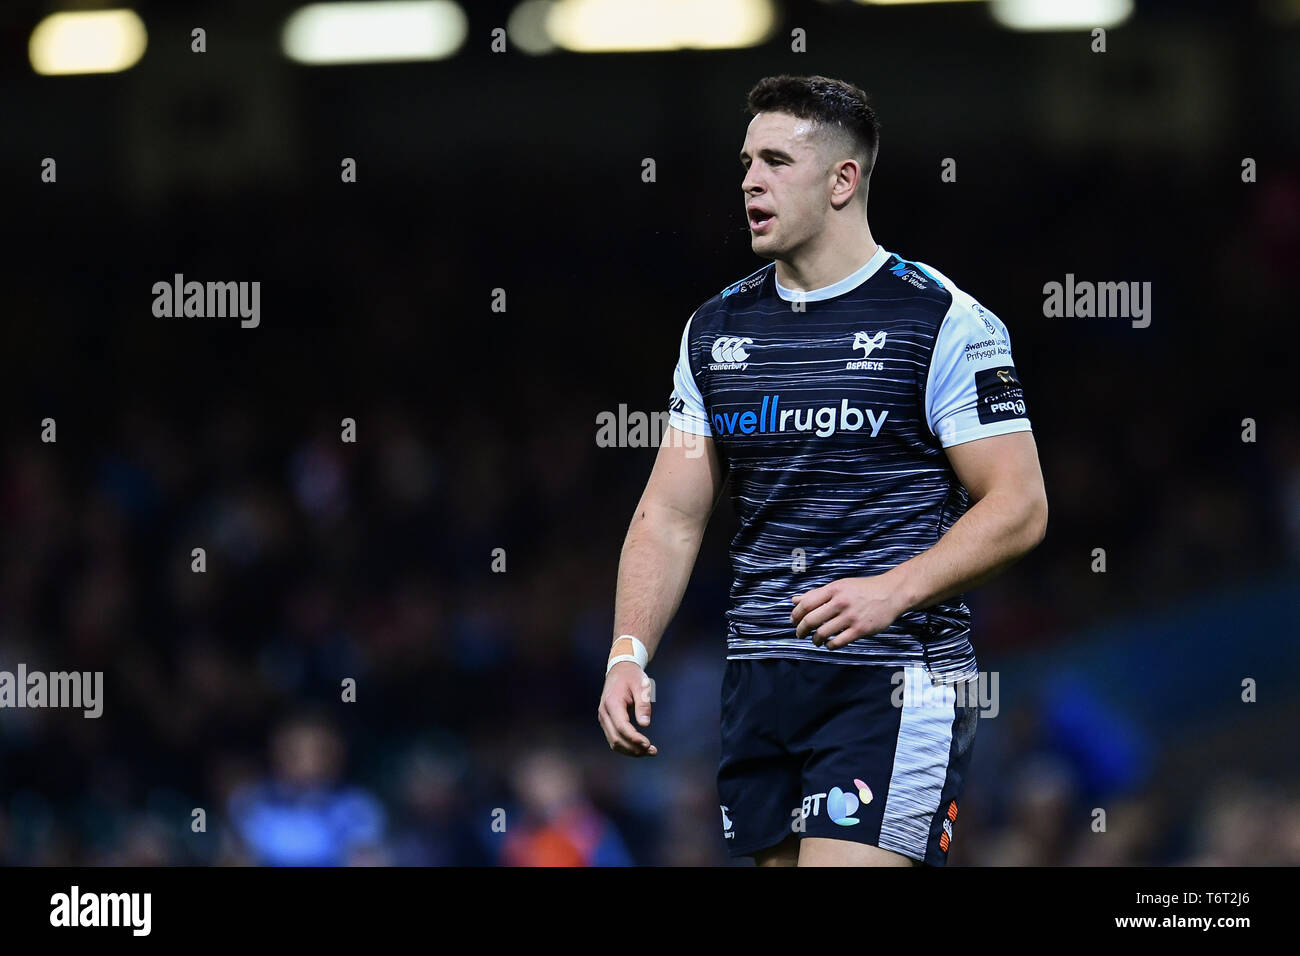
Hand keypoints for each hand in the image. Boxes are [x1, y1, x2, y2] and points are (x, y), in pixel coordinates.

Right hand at [597, 661, 657, 756]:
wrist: (620, 670)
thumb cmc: (632, 676)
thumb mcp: (641, 685)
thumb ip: (643, 704)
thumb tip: (645, 724)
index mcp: (612, 703)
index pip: (621, 726)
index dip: (634, 738)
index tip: (648, 744)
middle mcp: (604, 713)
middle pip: (616, 738)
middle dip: (634, 748)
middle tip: (653, 751)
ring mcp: (604, 718)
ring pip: (614, 742)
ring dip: (630, 750)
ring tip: (649, 751)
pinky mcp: (607, 722)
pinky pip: (614, 739)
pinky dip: (626, 746)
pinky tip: (640, 747)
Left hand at [790, 574, 908, 648]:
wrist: (892, 593)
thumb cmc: (863, 589)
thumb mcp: (840, 586)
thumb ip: (817, 594)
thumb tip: (794, 600)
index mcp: (834, 589)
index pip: (806, 603)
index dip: (796, 615)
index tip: (793, 621)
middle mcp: (840, 602)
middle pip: (811, 620)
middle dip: (801, 630)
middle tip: (800, 634)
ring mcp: (851, 617)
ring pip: (822, 633)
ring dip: (815, 640)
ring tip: (816, 640)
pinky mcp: (860, 630)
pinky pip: (837, 642)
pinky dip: (829, 646)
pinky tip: (829, 644)